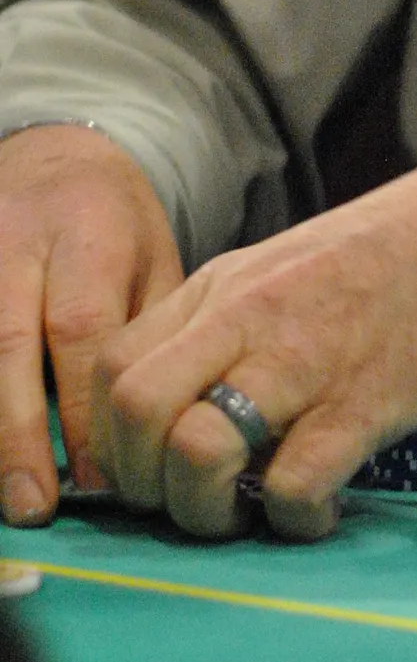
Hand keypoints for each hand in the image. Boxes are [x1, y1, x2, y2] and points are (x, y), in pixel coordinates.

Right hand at [0, 127, 181, 526]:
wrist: (51, 158)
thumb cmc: (113, 225)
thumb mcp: (152, 258)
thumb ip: (149, 331)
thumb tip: (157, 427)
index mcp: (85, 233)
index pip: (81, 328)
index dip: (85, 407)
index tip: (99, 477)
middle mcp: (14, 244)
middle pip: (6, 343)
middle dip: (18, 432)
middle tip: (33, 504)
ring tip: (7, 495)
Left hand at [92, 134, 416, 540]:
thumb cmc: (412, 255)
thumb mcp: (298, 271)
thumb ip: (236, 324)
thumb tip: (184, 405)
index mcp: (227, 284)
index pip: (108, 365)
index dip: (110, 438)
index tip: (150, 473)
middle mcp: (252, 316)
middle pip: (132, 411)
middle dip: (142, 484)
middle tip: (193, 504)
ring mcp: (310, 357)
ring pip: (194, 450)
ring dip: (206, 511)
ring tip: (250, 516)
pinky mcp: (371, 400)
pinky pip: (295, 486)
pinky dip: (295, 521)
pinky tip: (323, 512)